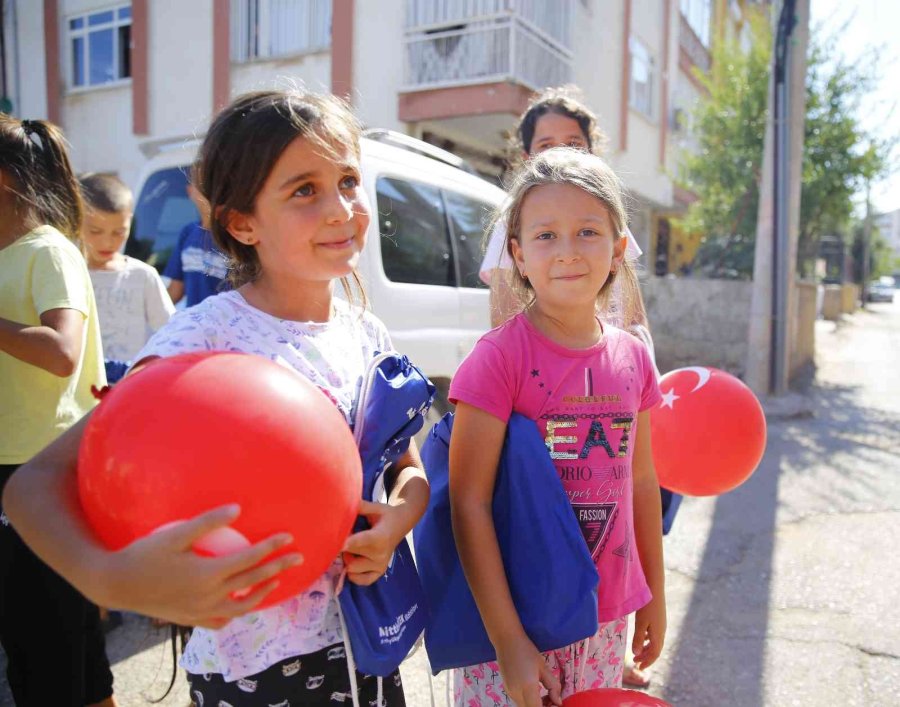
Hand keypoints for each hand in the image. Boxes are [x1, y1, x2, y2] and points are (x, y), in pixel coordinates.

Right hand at [101, 505, 302, 628]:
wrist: (116, 584)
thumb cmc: (144, 553)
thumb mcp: (175, 533)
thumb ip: (208, 521)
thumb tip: (238, 508)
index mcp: (208, 573)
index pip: (250, 559)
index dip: (272, 547)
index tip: (289, 536)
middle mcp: (209, 597)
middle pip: (253, 582)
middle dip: (279, 568)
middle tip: (299, 557)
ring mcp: (201, 612)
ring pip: (242, 607)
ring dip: (262, 593)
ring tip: (276, 581)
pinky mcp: (191, 619)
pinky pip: (221, 620)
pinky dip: (236, 611)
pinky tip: (241, 601)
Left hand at [342, 500, 408, 585]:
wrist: (402, 523)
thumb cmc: (386, 514)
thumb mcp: (375, 507)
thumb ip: (359, 506)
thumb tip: (343, 501)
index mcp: (379, 537)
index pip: (362, 542)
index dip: (348, 544)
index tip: (338, 545)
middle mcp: (380, 554)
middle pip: (351, 556)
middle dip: (342, 548)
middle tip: (344, 537)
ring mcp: (380, 565)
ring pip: (353, 569)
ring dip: (347, 559)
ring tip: (352, 548)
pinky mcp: (380, 572)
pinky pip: (362, 581)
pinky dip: (354, 574)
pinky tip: (354, 562)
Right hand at [496, 635, 560, 706]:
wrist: (506, 640)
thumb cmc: (527, 651)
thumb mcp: (543, 667)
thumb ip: (553, 686)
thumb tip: (558, 702)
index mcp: (527, 688)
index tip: (556, 703)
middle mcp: (516, 694)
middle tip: (553, 699)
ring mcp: (510, 693)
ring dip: (536, 705)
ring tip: (546, 695)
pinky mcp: (507, 690)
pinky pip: (520, 702)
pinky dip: (529, 701)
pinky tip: (536, 691)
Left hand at [633, 594, 666, 669]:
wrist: (655, 588)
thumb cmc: (646, 606)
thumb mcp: (640, 623)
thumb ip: (638, 638)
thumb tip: (636, 654)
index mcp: (658, 635)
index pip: (654, 654)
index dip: (647, 662)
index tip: (638, 667)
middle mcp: (662, 632)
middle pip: (655, 649)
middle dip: (646, 657)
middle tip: (636, 662)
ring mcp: (661, 625)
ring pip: (655, 642)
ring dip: (646, 649)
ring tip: (637, 652)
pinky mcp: (659, 619)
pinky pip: (655, 634)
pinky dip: (648, 639)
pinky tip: (642, 637)